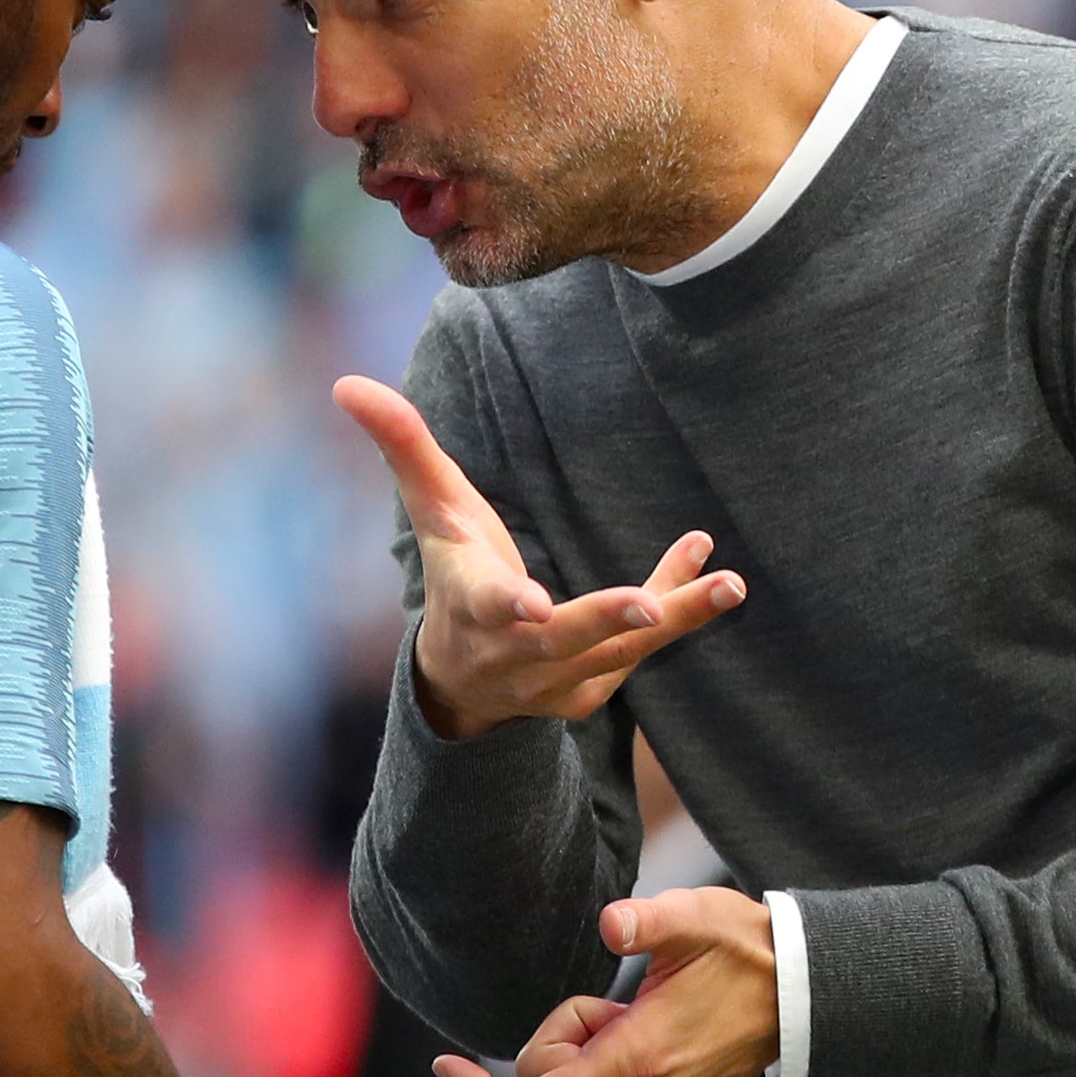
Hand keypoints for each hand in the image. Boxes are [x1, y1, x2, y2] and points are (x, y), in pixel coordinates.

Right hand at [333, 376, 743, 739]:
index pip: (486, 606)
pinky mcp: (590, 693)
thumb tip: (346, 383)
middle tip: (649, 607)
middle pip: (562, 641)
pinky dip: (677, 608)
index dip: (509, 606)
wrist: (461, 681)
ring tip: (729, 584)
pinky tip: (711, 571)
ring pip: (620, 652)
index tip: (533, 603)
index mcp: (470, 604)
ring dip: (676, 615)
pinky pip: (640, 649)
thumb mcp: (432, 509)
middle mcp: (512, 653)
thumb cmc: (455, 571)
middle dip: (605, 621)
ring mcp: (553, 682)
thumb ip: (403, 446)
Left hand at [430, 886, 779, 1076]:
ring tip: (652, 1015)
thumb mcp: (698, 917)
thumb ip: (650, 921)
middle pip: (552, 1076)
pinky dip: (610, 1063)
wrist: (800, 998)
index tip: (445, 1063)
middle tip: (621, 1000)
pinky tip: (657, 1037)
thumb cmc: (743, 950)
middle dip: (566, 1031)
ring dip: (593, 1045)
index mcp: (640, 1062)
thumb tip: (611, 925)